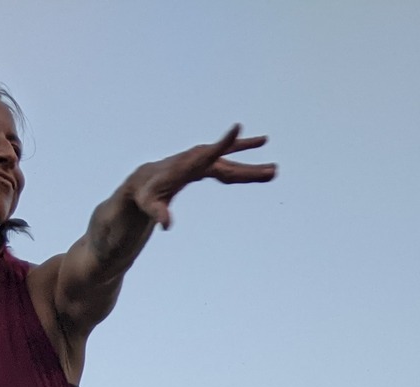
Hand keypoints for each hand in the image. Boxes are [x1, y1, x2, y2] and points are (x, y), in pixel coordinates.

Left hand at [129, 126, 276, 230]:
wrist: (145, 181)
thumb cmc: (147, 194)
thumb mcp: (149, 205)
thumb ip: (158, 212)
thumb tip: (165, 225)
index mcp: (187, 165)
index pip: (208, 153)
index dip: (223, 143)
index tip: (237, 128)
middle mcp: (198, 159)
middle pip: (228, 165)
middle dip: (250, 170)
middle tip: (273, 171)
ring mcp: (203, 161)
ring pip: (232, 165)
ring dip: (252, 167)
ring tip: (273, 170)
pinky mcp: (206, 165)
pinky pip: (228, 163)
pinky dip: (242, 159)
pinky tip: (258, 149)